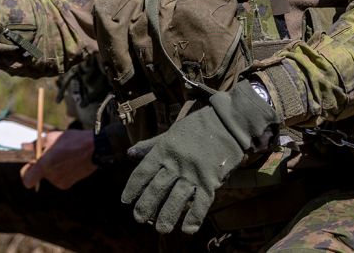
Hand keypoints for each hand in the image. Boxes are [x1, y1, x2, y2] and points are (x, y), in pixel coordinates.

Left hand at [19, 130, 96, 190]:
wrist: (94, 149)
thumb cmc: (71, 140)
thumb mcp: (51, 137)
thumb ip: (35, 145)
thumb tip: (23, 146)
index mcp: (45, 165)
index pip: (27, 180)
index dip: (25, 173)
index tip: (30, 164)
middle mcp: (52, 177)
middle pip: (38, 175)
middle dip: (40, 166)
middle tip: (48, 154)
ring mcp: (60, 182)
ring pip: (48, 176)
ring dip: (50, 168)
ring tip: (61, 155)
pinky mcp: (68, 184)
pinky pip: (57, 178)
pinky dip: (59, 171)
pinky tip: (67, 161)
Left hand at [121, 81, 277, 234]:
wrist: (228, 124)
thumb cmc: (197, 128)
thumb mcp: (170, 133)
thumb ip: (150, 145)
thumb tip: (129, 154)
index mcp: (163, 150)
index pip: (142, 172)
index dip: (132, 188)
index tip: (125, 201)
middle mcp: (175, 163)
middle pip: (156, 188)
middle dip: (146, 206)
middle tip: (138, 219)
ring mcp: (194, 173)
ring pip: (176, 199)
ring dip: (167, 216)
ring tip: (160, 228)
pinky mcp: (211, 181)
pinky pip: (201, 203)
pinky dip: (194, 218)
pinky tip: (187, 229)